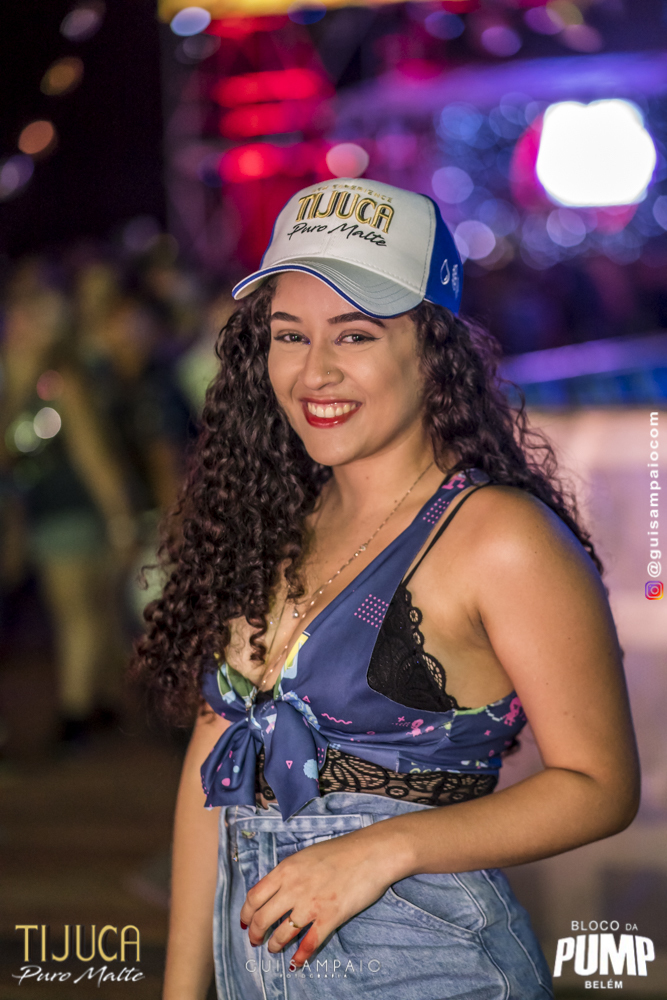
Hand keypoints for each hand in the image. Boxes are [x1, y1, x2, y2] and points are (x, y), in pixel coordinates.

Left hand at [239, 829, 399, 968]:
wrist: (370, 853)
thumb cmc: (341, 851)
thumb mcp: (306, 855)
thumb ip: (289, 873)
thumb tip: (276, 890)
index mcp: (286, 870)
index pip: (254, 897)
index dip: (246, 914)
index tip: (245, 922)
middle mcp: (293, 888)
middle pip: (263, 918)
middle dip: (256, 934)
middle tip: (256, 940)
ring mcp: (311, 904)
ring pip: (282, 934)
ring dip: (275, 945)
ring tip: (274, 949)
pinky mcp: (330, 917)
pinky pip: (309, 943)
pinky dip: (300, 956)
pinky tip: (296, 962)